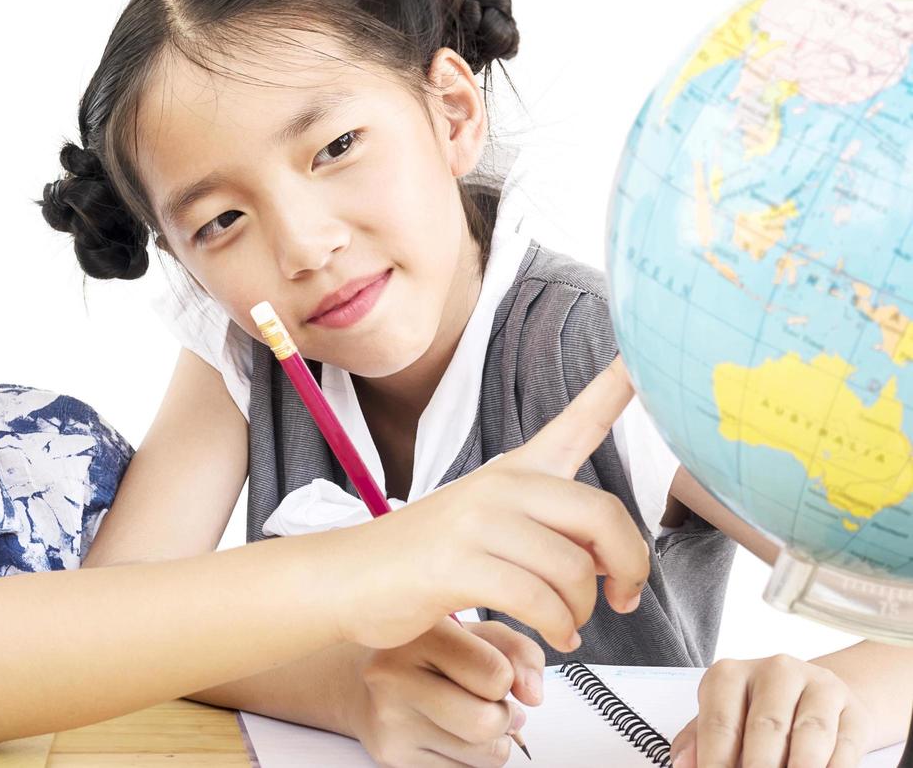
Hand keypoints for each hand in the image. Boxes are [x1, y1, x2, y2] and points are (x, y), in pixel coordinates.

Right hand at [327, 357, 650, 652]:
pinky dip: (558, 629)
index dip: (615, 387)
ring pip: (572, 569)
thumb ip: (553, 530)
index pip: (576, 421)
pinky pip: (538, 600)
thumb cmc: (425, 558)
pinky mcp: (458, 564)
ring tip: (569, 626)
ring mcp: (476, 523)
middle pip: (601, 514)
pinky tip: (556, 638)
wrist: (349, 577)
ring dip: (583, 612)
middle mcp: (500, 486)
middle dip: (629, 565)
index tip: (642, 355)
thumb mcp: (491, 526)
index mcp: (515, 471)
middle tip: (624, 597)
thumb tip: (613, 558)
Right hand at [347, 621, 543, 767]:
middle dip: (504, 719)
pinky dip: (469, 759)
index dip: (508, 679)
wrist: (359, 680)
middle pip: (488, 723)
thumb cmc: (425, 654)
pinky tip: (450, 734)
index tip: (494, 674)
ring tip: (473, 719)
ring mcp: (390, 720)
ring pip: (483, 756)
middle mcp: (395, 676)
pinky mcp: (391, 756)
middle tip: (494, 705)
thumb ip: (517, 650)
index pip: (496, 675)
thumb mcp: (473, 633)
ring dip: (493, 743)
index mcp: (421, 635)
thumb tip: (533, 694)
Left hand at [670, 655, 871, 767]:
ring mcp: (818, 686)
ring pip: (810, 734)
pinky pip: (845, 746)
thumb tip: (683, 763)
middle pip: (766, 728)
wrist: (815, 698)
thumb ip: (698, 742)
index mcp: (730, 674)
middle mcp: (775, 671)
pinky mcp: (853, 710)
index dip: (716, 761)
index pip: (720, 724)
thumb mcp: (723, 719)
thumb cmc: (756, 714)